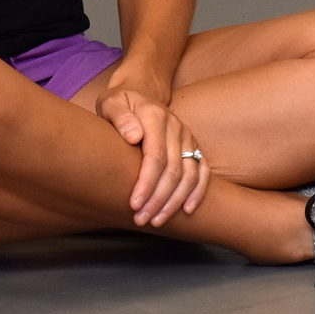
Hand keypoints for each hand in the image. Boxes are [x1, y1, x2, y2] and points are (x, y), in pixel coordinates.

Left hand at [96, 86, 210, 226]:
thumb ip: (120, 117)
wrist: (140, 93)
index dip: (147, 183)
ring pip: (190, 174)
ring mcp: (188, 138)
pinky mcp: (194, 146)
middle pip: (173, 170)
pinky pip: (203, 171)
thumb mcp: (111, 103)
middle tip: (141, 219)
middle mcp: (177, 127)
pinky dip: (198, 192)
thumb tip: (134, 136)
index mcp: (156, 117)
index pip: (156, 156)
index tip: (134, 204)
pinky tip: (186, 210)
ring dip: (175, 201)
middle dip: (158, 199)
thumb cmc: (121, 103)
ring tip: (157, 220)